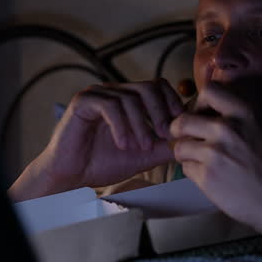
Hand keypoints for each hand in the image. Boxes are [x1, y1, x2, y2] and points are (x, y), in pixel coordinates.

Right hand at [10, 79, 184, 199]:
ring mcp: (98, 95)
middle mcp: (114, 92)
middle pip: (148, 87)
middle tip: (164, 135)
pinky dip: (121, 126)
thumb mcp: (143, 155)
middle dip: (160, 112)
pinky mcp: (83, 102)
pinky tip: (123, 144)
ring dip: (140, 126)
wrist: (71, 175)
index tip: (178, 123)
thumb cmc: (102, 164)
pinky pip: (110, 105)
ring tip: (140, 147)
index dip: (172, 101)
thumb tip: (191, 141)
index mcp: (129, 100)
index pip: (157, 86)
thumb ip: (165, 146)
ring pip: (130, 98)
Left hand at [170, 81, 261, 236]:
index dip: (199, 104)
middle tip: (189, 140)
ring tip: (202, 162)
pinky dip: (194, 173)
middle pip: (182, 121)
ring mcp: (214, 154)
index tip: (202, 115)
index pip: (208, 91)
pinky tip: (211, 178)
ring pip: (180, 147)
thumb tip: (211, 113)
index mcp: (244, 113)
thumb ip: (238, 118)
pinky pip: (186, 169)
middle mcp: (226, 129)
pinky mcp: (207, 177)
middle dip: (181, 132)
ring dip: (186, 154)